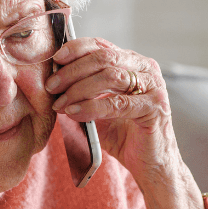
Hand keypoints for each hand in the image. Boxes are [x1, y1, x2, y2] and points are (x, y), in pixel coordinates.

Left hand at [45, 38, 176, 180]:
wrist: (150, 163)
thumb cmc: (123, 134)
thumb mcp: (98, 108)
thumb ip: (83, 91)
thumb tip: (54, 81)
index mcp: (133, 63)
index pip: (102, 45)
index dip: (76, 49)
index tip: (55, 59)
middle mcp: (146, 70)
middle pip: (104, 58)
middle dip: (73, 71)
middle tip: (52, 86)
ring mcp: (153, 87)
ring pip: (111, 77)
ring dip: (79, 89)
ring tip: (60, 103)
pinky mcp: (155, 108)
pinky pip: (118, 103)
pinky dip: (92, 107)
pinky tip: (75, 113)